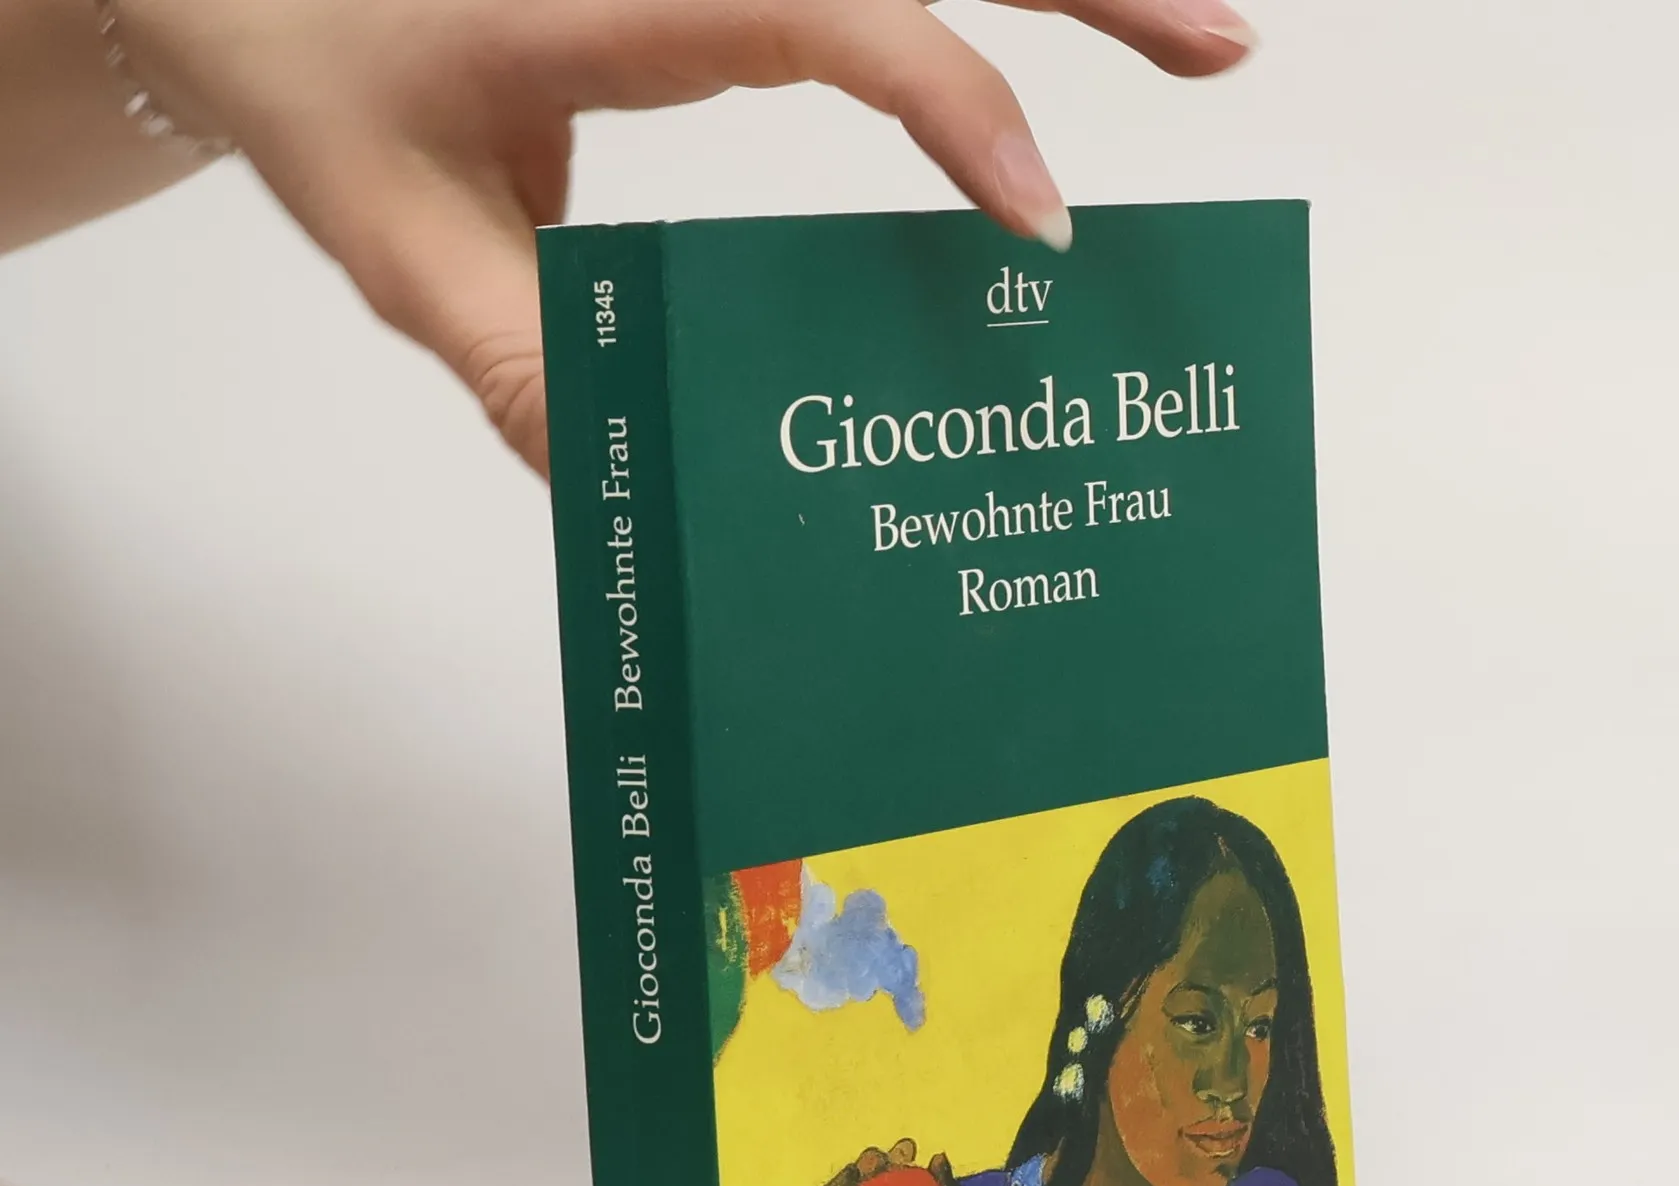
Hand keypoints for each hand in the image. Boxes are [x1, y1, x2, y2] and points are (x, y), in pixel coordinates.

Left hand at [113, 0, 1255, 469]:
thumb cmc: (303, 59)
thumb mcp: (397, 236)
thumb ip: (523, 359)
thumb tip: (644, 500)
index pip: (835, 11)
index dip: (955, 103)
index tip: (1039, 225)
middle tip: (1231, 53)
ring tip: (1206, 34)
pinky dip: (973, 10)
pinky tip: (1053, 37)